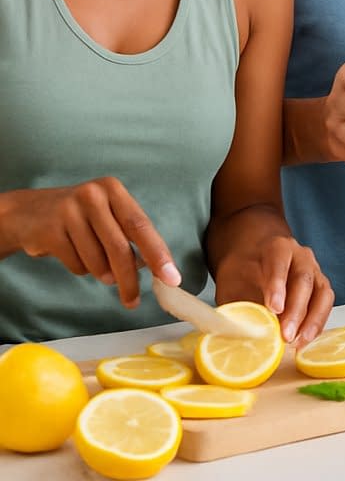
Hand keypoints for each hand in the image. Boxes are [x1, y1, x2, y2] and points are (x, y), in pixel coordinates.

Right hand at [6, 178, 178, 306]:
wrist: (27, 213)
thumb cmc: (80, 217)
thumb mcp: (107, 214)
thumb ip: (130, 235)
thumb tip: (156, 267)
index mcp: (114, 190)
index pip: (141, 226)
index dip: (158, 254)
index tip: (171, 277)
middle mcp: (93, 196)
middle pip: (120, 247)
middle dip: (130, 279)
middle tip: (133, 301)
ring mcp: (69, 211)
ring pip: (97, 261)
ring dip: (102, 274)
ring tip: (96, 264)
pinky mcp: (50, 230)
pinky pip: (76, 265)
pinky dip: (81, 268)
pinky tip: (73, 254)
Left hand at [214, 236, 333, 345]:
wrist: (255, 259)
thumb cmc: (243, 272)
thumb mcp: (231, 283)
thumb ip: (236, 306)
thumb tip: (237, 336)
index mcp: (277, 248)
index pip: (279, 263)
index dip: (277, 285)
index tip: (274, 308)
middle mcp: (301, 256)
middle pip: (304, 280)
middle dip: (296, 310)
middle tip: (286, 336)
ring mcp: (315, 271)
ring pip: (322, 293)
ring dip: (312, 320)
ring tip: (297, 342)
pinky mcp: (321, 287)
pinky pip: (325, 305)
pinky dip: (317, 324)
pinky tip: (303, 340)